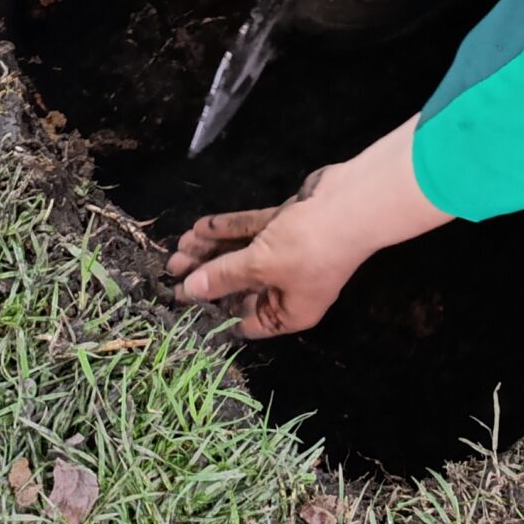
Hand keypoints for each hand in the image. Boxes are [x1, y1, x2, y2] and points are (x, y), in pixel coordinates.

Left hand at [166, 186, 363, 337]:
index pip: (243, 320)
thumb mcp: (261, 266)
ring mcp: (288, 253)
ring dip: (211, 250)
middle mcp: (287, 286)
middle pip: (238, 284)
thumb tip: (189, 291)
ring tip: (178, 246)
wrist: (352, 203)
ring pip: (242, 255)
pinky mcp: (287, 225)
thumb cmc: (308, 247)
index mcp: (288, 311)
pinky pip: (251, 231)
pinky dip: (227, 229)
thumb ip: (224, 277)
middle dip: (205, 275)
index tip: (182, 303)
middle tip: (171, 269)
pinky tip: (200, 227)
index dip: (211, 312)